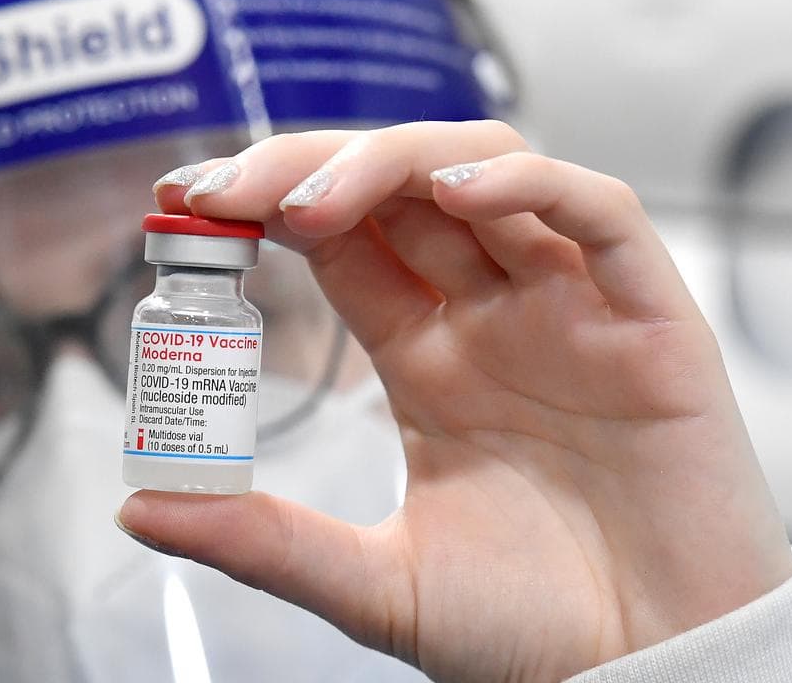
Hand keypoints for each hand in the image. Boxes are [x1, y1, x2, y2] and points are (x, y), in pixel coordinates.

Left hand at [118, 122, 791, 680]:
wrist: (650, 681)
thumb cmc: (534, 631)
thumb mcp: (375, 583)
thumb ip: (264, 540)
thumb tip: (140, 507)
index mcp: (428, 360)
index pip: (340, 242)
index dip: (267, 206)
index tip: (187, 202)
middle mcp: (493, 319)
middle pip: (399, 189)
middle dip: (309, 168)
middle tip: (226, 190)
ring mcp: (570, 310)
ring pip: (488, 173)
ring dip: (397, 161)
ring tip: (316, 201)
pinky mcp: (651, 322)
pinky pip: (601, 215)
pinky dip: (533, 186)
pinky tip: (459, 193)